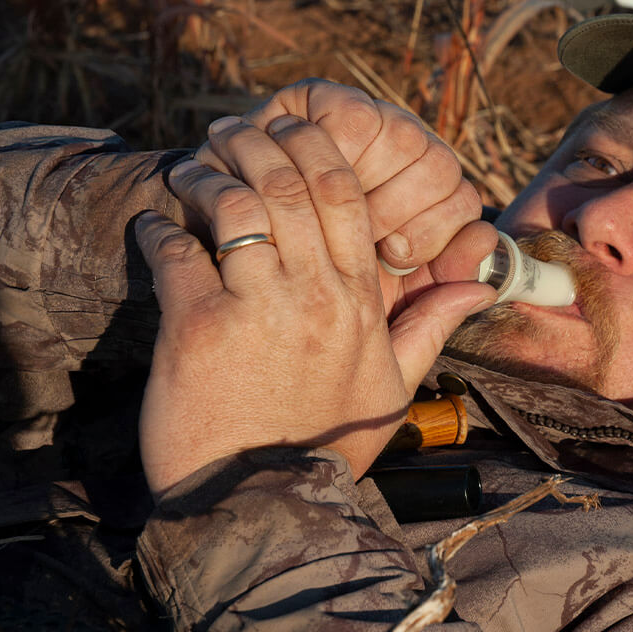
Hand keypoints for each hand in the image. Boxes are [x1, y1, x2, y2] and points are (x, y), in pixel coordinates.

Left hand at [137, 115, 495, 495]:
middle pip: (288, 185)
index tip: (292, 128)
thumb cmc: (328, 443)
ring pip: (233, 206)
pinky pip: (177, 253)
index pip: (344, 196)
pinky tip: (154, 224)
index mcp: (359, 302)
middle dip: (255, 142)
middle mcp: (314, 295)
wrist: (264, 503)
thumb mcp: (392, 386)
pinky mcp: (197, 329)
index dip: (315, 148)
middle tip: (230, 128)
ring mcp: (257, 309)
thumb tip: (478, 288)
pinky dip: (160, 229)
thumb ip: (430, 328)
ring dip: (205, 174)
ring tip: (189, 167)